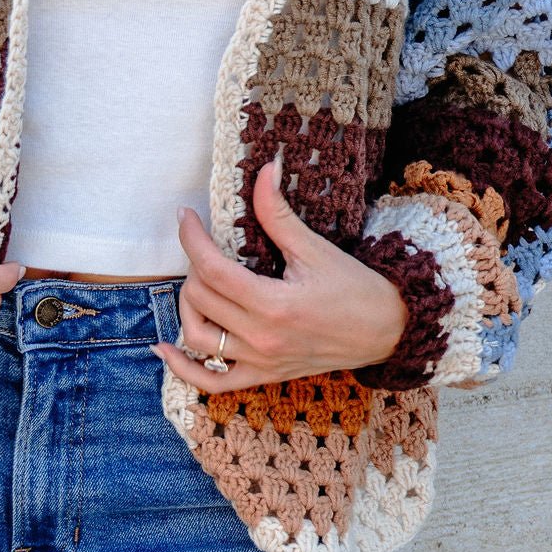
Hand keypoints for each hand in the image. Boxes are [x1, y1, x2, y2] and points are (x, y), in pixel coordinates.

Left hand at [150, 153, 407, 390]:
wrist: (387, 331)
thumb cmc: (355, 289)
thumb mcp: (316, 248)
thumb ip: (279, 213)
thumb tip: (264, 169)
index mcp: (274, 304)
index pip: (211, 268)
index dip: (191, 237)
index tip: (186, 216)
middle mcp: (261, 338)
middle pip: (200, 298)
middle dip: (194, 266)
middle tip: (206, 248)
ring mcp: (260, 362)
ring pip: (196, 338)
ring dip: (187, 307)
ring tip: (198, 285)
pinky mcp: (263, 377)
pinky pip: (212, 383)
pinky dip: (182, 369)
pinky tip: (163, 348)